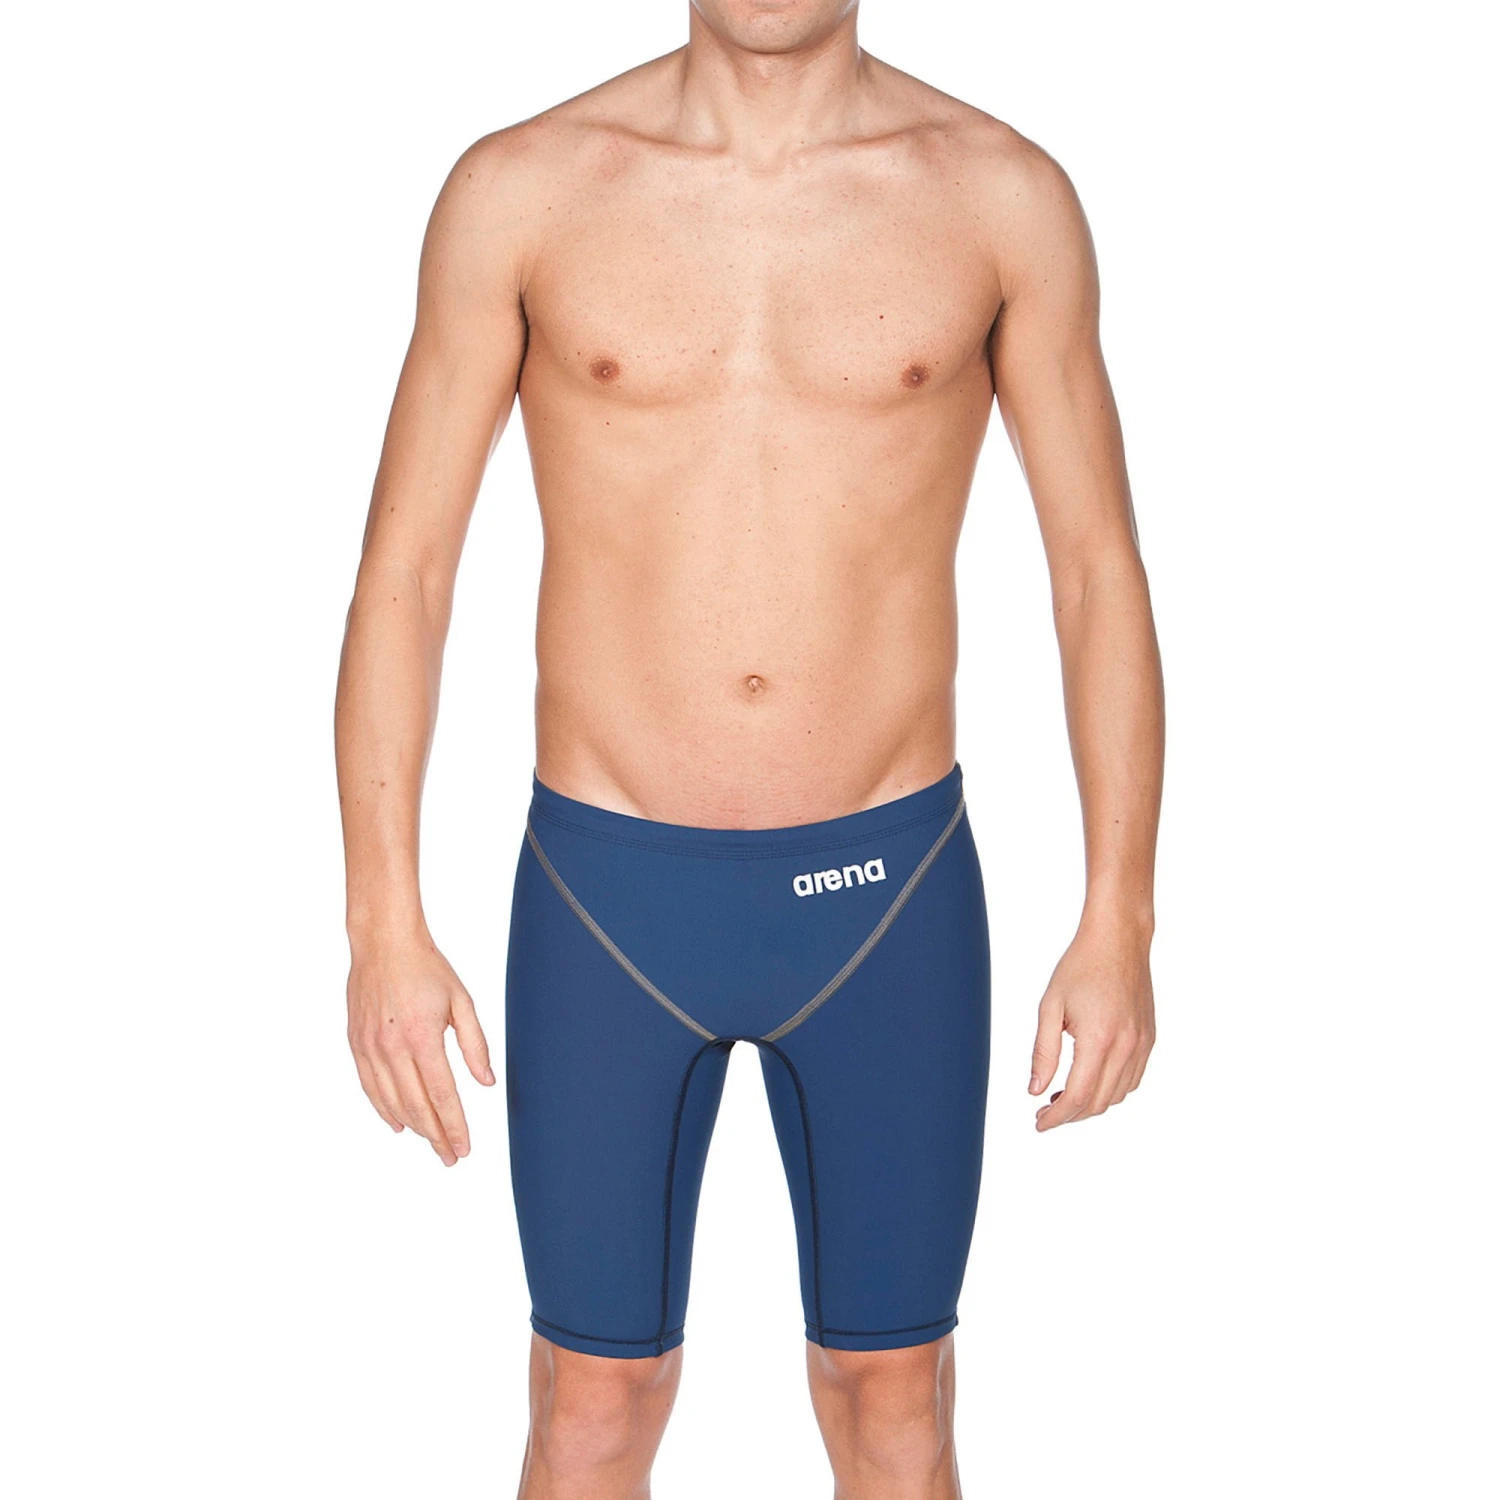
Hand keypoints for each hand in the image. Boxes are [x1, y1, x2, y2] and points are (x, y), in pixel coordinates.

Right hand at [346, 931, 494, 1164]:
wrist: (384, 943)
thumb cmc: (427, 968)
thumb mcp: (462, 1001)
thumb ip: (475, 1044)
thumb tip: (487, 1082)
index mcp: (423, 1037)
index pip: (441, 1095)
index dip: (454, 1126)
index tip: (464, 1148)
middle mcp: (392, 1047)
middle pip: (416, 1106)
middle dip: (436, 1136)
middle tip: (451, 1156)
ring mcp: (370, 1047)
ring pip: (392, 1102)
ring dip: (413, 1127)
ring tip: (432, 1143)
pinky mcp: (356, 1044)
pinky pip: (370, 1087)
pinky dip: (384, 1110)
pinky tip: (399, 1125)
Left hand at [1029, 912, 1154, 1130]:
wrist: (1118, 941)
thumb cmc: (1081, 966)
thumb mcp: (1050, 1007)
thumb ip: (1043, 1052)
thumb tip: (1035, 1090)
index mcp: (1098, 1040)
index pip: (1077, 1097)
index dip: (1056, 1117)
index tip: (1039, 1123)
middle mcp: (1126, 1047)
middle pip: (1098, 1103)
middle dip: (1070, 1115)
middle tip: (1045, 1111)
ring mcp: (1142, 1045)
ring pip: (1117, 1096)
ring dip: (1090, 1104)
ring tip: (1063, 1095)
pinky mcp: (1150, 1040)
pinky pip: (1132, 1080)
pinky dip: (1111, 1090)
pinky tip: (1090, 1079)